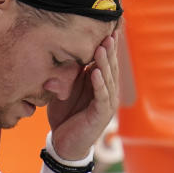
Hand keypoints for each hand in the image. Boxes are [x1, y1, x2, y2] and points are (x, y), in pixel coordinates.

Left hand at [46, 29, 120, 159]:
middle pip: (110, 67)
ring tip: (103, 47)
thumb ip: (68, 74)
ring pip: (108, 79)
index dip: (106, 47)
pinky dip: (100, 84)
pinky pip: (102, 97)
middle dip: (109, 50)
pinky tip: (97, 73)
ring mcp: (106, 103)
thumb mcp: (65, 89)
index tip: (106, 28)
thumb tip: (63, 54)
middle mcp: (107, 92)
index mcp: (99, 84)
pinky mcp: (101, 115)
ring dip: (105, 63)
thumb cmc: (65, 116)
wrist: (64, 143)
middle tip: (109, 31)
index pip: (105, 62)